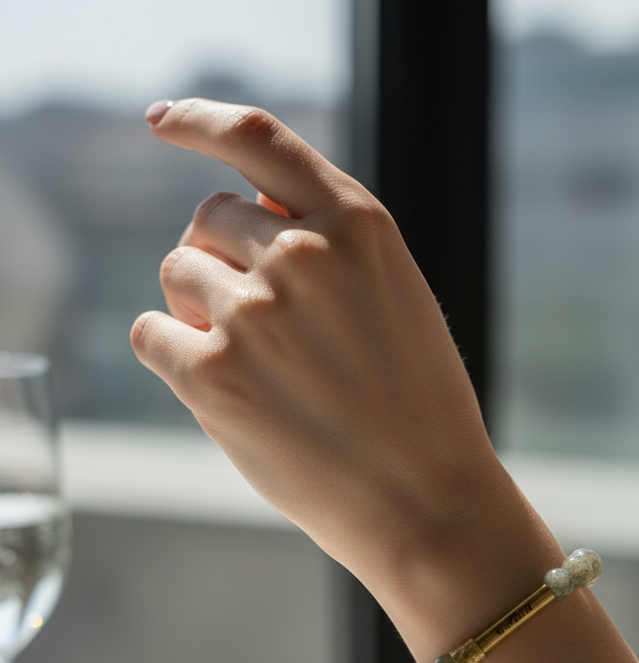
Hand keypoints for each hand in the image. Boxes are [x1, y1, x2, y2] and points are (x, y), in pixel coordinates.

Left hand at [133, 98, 638, 662]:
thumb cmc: (418, 412)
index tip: (164, 123)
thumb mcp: (398, 300)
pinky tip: (221, 391)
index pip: (258, 137)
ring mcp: (255, 312)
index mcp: (358, 226)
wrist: (427, 504)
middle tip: (258, 327)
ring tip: (257, 369)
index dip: (200, 119)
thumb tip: (251, 215)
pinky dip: (171, 358)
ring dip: (199, 312)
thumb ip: (335, 248)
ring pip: (177, 274)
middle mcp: (303, 254)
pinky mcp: (213, 373)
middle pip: (208, 219)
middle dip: (220, 262)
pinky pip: (149, 334)